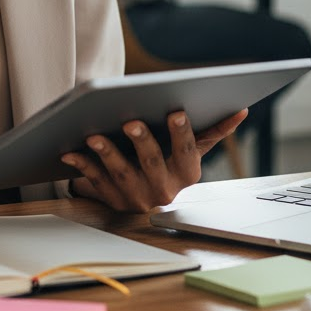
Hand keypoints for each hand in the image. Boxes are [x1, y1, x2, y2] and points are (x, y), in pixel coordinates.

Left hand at [63, 108, 247, 212]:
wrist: (148, 199)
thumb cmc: (173, 164)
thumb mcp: (193, 152)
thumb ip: (214, 131)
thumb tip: (241, 111)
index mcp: (186, 174)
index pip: (185, 152)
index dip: (181, 133)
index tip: (177, 112)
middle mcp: (162, 190)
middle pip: (151, 162)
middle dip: (141, 141)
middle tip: (131, 121)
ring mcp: (135, 197)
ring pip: (120, 173)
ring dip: (106, 153)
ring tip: (95, 135)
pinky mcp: (110, 199)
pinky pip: (94, 182)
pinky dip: (82, 166)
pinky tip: (70, 152)